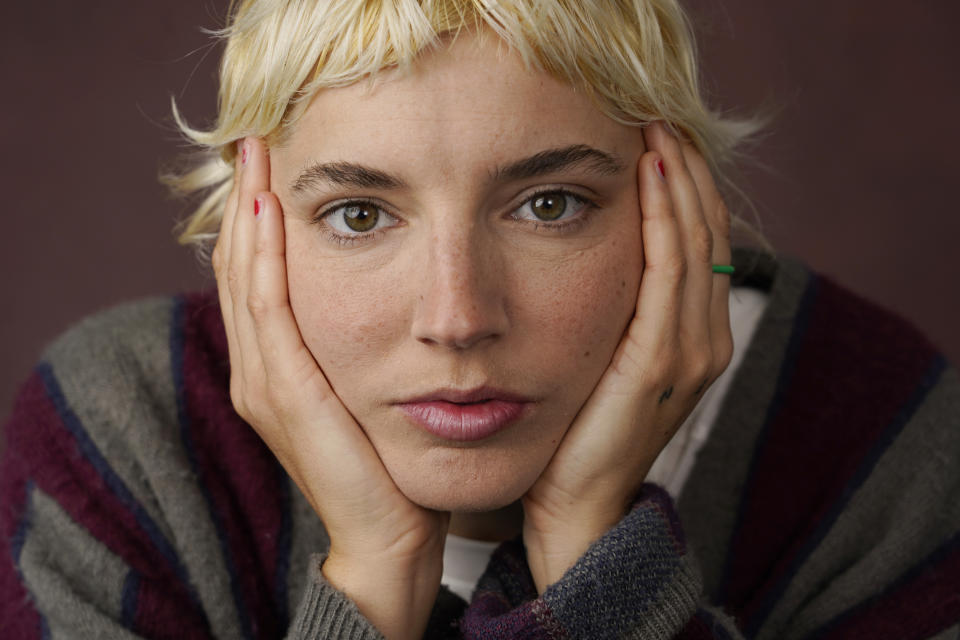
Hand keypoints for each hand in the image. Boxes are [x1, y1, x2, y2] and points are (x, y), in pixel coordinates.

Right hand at [212, 138, 448, 638]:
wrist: (393, 534)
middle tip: (255, 136)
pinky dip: (266, 259)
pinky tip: (271, 213)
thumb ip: (359, 342)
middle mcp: (259, 372)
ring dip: (250, 215)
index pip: (256, 275)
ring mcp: (264, 384)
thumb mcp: (369, 387)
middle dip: (247, 201)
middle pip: (241, 267)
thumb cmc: (389, 461)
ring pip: (246, 279)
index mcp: (277, 368)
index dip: (257, 216)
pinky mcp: (287, 396)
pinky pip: (269, 312)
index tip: (274, 158)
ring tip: (257, 155)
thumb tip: (387, 289)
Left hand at [521, 122, 733, 591]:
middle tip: (660, 117)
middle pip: (707, 234)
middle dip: (686, 173)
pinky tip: (648, 181)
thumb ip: (614, 312)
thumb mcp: (601, 360)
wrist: (572, 506)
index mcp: (693, 339)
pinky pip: (670, 276)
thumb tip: (592, 250)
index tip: (659, 138)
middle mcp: (704, 341)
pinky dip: (664, 222)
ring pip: (695, 245)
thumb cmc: (576, 433)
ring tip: (657, 132)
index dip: (686, 188)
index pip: (701, 244)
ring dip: (678, 184)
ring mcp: (690, 354)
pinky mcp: (660, 365)